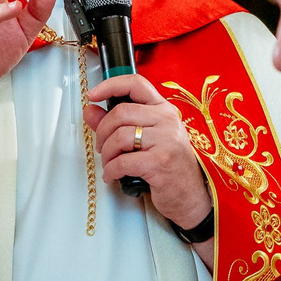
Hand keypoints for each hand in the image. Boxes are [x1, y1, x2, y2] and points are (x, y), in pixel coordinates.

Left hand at [84, 76, 212, 232]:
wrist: (191, 196)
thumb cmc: (168, 167)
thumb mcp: (144, 140)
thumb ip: (115, 123)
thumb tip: (89, 110)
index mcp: (164, 110)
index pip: (136, 84)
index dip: (110, 85)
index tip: (92, 95)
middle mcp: (167, 120)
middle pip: (121, 112)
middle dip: (102, 131)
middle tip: (101, 147)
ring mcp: (166, 140)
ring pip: (120, 136)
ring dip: (106, 153)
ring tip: (108, 164)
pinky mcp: (160, 162)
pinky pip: (123, 161)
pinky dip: (111, 170)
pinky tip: (112, 176)